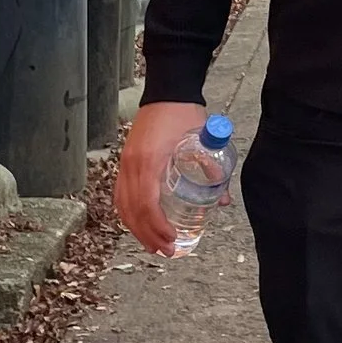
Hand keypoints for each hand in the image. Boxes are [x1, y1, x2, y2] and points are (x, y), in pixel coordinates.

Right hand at [115, 97, 207, 254]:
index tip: (170, 240)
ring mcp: (125, 163)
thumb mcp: (202, 141)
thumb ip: (212, 169)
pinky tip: (137, 224)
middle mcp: (132, 165)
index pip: (147, 204)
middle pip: (133, 211)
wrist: (166, 91)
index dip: (157, 227)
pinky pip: (120, 194)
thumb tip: (221, 199)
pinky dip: (127, 213)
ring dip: (136, 229)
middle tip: (165, 251)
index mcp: (149, 161)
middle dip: (148, 235)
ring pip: (123, 205)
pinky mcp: (124, 162)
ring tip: (151, 245)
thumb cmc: (182, 113)